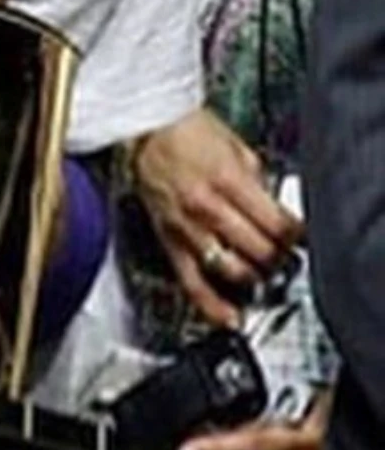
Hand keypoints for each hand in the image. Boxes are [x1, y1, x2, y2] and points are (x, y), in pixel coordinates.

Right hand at [131, 108, 303, 327]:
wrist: (147, 133)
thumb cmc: (189, 135)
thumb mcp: (240, 152)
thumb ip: (258, 187)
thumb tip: (276, 214)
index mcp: (229, 183)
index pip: (277, 225)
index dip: (297, 237)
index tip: (301, 239)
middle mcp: (207, 211)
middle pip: (259, 251)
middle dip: (279, 258)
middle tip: (286, 256)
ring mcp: (186, 231)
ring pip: (231, 271)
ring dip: (254, 277)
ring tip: (263, 274)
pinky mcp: (170, 244)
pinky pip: (192, 284)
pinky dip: (213, 305)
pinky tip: (229, 317)